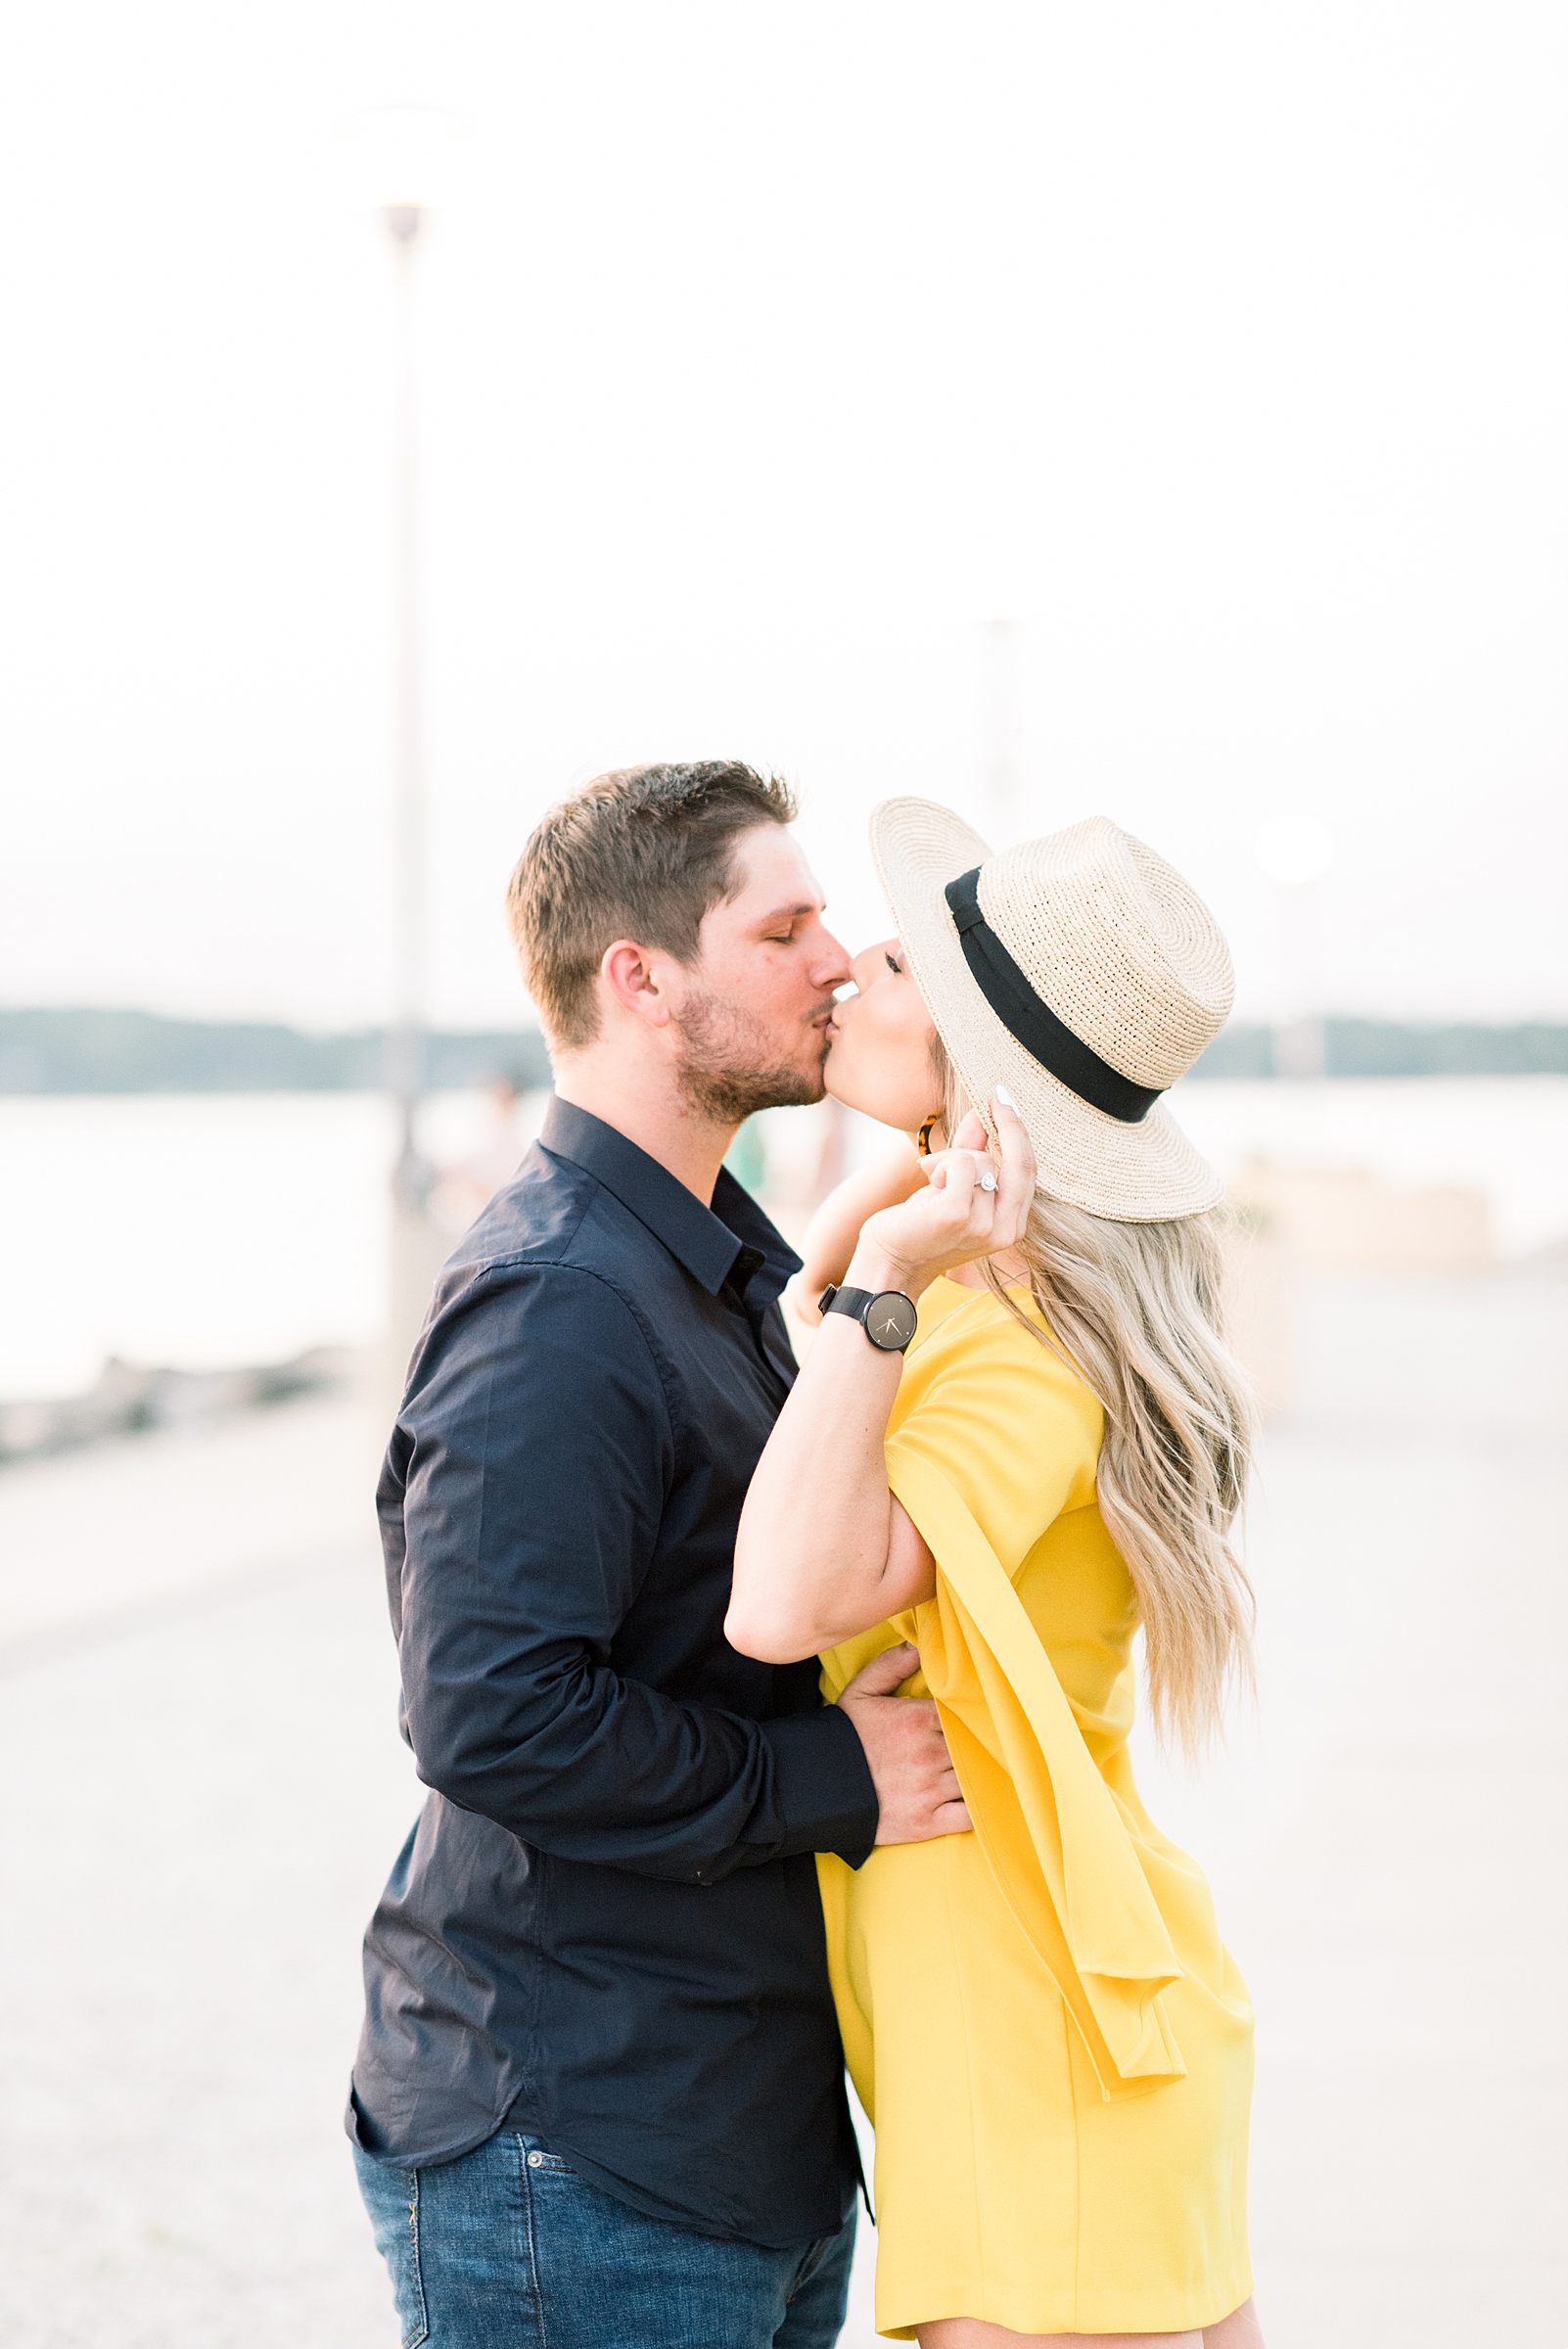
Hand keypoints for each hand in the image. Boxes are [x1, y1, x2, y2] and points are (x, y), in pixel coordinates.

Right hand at [839, 1642, 971, 1843]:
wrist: (817, 1787)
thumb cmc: (843, 1738)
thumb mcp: (860, 1692)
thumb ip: (891, 1665)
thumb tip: (918, 1647)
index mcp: (919, 1719)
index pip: (968, 1713)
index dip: (978, 1715)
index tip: (983, 1715)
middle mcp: (930, 1754)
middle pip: (977, 1746)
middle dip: (984, 1744)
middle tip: (991, 1742)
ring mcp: (930, 1790)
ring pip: (977, 1779)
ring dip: (984, 1774)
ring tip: (988, 1770)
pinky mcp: (927, 1822)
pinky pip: (968, 1817)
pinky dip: (980, 1810)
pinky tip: (983, 1802)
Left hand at [846, 1089, 1034, 1301]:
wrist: (890, 1263)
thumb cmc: (920, 1226)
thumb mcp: (954, 1186)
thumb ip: (973, 1152)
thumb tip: (984, 1113)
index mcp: (1012, 1225)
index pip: (1028, 1170)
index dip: (1019, 1132)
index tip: (1006, 1100)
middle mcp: (1006, 1230)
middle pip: (1020, 1162)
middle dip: (1008, 1124)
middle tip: (992, 1098)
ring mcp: (984, 1226)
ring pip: (980, 1160)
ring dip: (950, 1158)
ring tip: (931, 1178)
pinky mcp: (957, 1217)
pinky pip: (960, 1164)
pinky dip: (941, 1163)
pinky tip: (927, 1178)